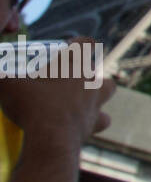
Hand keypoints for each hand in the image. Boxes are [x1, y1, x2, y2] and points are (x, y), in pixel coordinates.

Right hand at [0, 38, 115, 147]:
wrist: (51, 138)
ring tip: (80, 98)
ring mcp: (96, 101)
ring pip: (108, 89)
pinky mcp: (96, 122)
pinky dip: (96, 119)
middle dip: (83, 71)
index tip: (68, 46)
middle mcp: (90, 79)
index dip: (78, 42)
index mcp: (73, 63)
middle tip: (64, 79)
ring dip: (98, 91)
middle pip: (94, 68)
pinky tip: (83, 122)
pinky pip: (103, 118)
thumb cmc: (32, 105)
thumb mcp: (7, 86)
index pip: (85, 42)